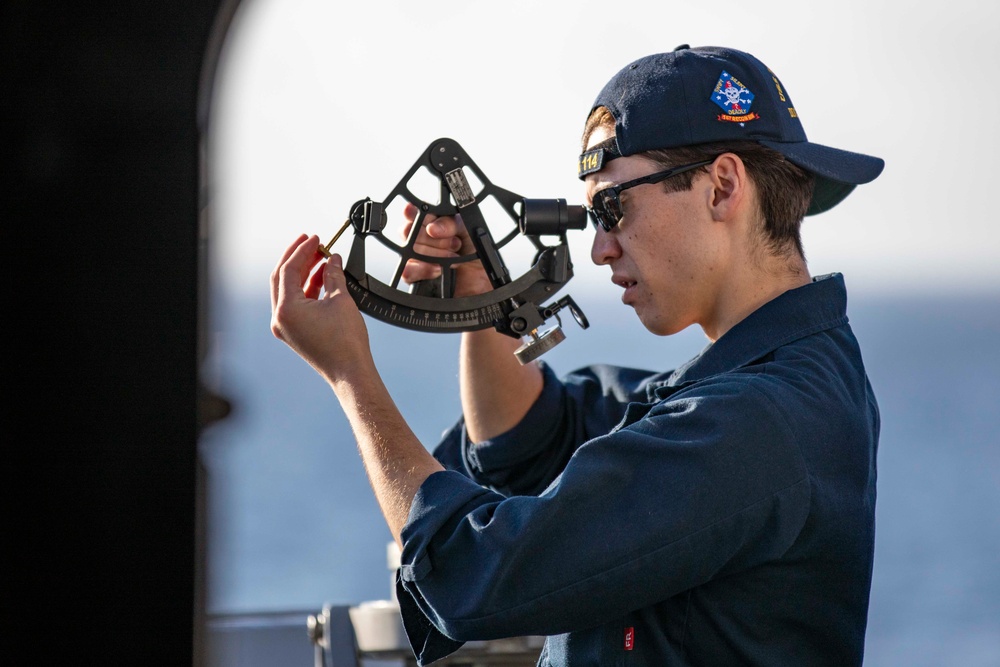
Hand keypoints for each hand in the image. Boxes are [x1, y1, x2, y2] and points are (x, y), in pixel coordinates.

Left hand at [270, 234, 373, 384]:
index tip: (315, 238)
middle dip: (297, 257)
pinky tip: (322, 277)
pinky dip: (307, 288)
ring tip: (320, 258)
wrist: (350, 371)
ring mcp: (286, 327)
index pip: (288, 270)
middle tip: (311, 242)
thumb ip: (333, 275)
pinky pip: (296, 303)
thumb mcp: (341, 300)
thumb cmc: (346, 342)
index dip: (303, 250)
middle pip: (282, 278)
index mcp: (286, 309)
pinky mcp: (295, 332)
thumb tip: (332, 260)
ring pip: (288, 290)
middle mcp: (280, 318)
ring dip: (303, 272)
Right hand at [399, 203, 492, 296]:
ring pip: (409, 249)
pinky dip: (424, 269)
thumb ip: (451, 223)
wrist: (482, 285)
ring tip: (453, 257)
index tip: (414, 212)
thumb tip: (432, 227)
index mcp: (435, 224)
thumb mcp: (470, 231)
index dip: (413, 212)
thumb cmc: (477, 257)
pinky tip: (439, 269)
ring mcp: (418, 258)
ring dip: (433, 253)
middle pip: (410, 230)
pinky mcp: (417, 277)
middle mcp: (424, 240)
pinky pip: (407, 270)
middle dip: (434, 237)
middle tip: (455, 243)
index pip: (416, 213)